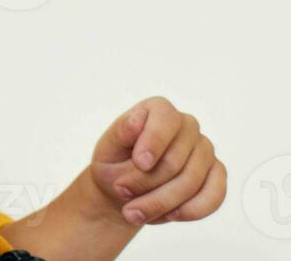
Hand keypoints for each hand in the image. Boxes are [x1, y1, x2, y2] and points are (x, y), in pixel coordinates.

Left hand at [87, 96, 226, 227]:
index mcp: (158, 110)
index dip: (154, 142)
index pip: (166, 119)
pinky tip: (170, 215)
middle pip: (175, 160)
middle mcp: (186, 125)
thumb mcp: (107, 148)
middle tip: (122, 191)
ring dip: (161, 202)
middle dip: (145, 183)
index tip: (140, 163)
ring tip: (135, 211)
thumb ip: (122, 132)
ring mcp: (205, 150)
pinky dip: (190, 211)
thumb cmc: (114, 165)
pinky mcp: (217, 175)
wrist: (125, 192)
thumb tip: (137, 118)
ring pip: (191, 182)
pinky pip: (214, 196)